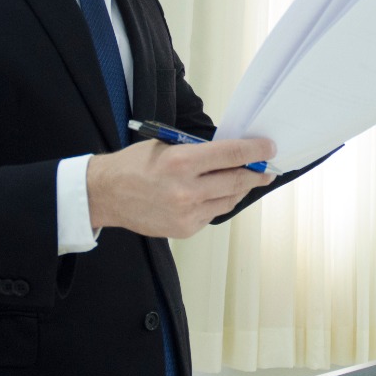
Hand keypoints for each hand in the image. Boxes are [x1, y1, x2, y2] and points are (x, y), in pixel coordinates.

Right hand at [86, 137, 276, 238]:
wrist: (107, 194)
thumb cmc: (135, 165)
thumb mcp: (166, 146)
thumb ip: (198, 151)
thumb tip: (231, 153)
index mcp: (181, 162)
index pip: (231, 154)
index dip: (255, 150)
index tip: (269, 148)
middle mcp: (186, 190)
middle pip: (237, 180)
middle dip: (257, 173)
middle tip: (268, 168)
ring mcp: (187, 213)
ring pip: (229, 200)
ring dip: (241, 188)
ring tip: (248, 179)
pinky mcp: (185, 229)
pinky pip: (213, 214)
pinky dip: (219, 202)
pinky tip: (218, 193)